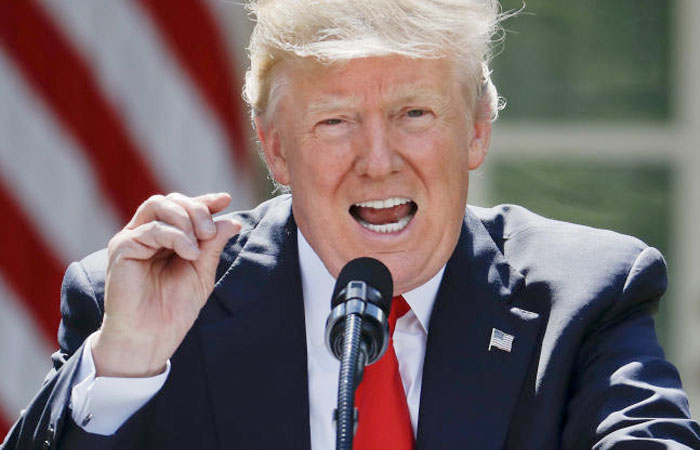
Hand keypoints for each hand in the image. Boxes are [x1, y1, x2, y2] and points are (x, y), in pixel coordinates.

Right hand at [91, 193, 240, 376]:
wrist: (150, 338)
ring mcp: (132, 239)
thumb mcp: (202, 272)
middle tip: (211, 231)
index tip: (225, 200)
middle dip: (197, 209)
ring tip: (201, 242)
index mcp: (165, 238)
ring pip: (158, 205)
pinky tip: (190, 253)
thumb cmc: (174, 309)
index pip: (183, 207)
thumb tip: (232, 219)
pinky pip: (151, 228)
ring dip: (186, 218)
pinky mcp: (122, 248)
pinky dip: (176, 235)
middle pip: (171, 200)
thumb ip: (213, 245)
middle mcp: (146, 234)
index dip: (204, 201)